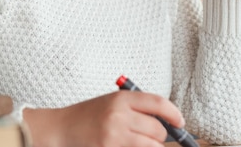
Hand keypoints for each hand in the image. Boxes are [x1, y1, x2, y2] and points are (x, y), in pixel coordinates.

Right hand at [23, 91, 184, 146]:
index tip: (180, 122)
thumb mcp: (111, 103)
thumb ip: (136, 109)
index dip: (174, 113)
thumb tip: (167, 122)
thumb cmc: (87, 116)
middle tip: (150, 136)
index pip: (158, 102)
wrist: (61, 128)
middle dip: (159, 136)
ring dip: (151, 146)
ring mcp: (115, 134)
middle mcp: (119, 114)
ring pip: (152, 145)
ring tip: (138, 142)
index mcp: (121, 98)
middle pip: (158, 129)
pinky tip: (127, 145)